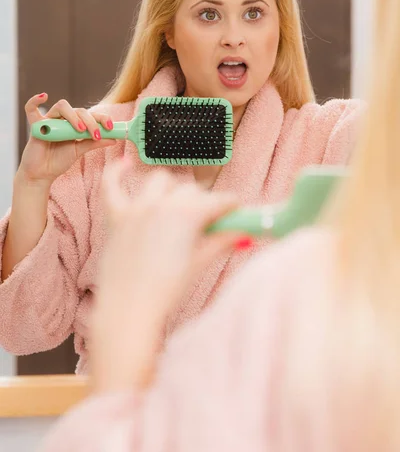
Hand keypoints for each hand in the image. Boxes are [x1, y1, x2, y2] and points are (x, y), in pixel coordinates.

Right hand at [18, 93, 115, 185]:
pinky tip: (43, 97)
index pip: (90, 114)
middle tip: (95, 134)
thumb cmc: (59, 161)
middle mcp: (63, 120)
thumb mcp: (80, 151)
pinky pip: (31, 109)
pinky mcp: (35, 125)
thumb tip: (114, 139)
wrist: (42, 173)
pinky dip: (35, 101)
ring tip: (80, 130)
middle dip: (90, 121)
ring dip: (73, 116)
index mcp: (75, 124)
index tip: (111, 127)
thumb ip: (95, 143)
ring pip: (62, 107)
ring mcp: (49, 121)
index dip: (101, 118)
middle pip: (78, 110)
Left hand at [100, 160, 241, 314]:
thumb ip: (222, 241)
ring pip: (159, 181)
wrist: (129, 311)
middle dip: (202, 203)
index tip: (236, 210)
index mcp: (188, 214)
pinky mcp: (116, 217)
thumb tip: (243, 232)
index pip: (218, 200)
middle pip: (191, 191)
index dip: (231, 205)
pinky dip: (117, 171)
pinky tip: (124, 163)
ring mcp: (137, 207)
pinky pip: (111, 184)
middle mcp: (163, 204)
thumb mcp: (200, 263)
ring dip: (171, 189)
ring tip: (175, 205)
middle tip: (206, 222)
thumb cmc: (167, 291)